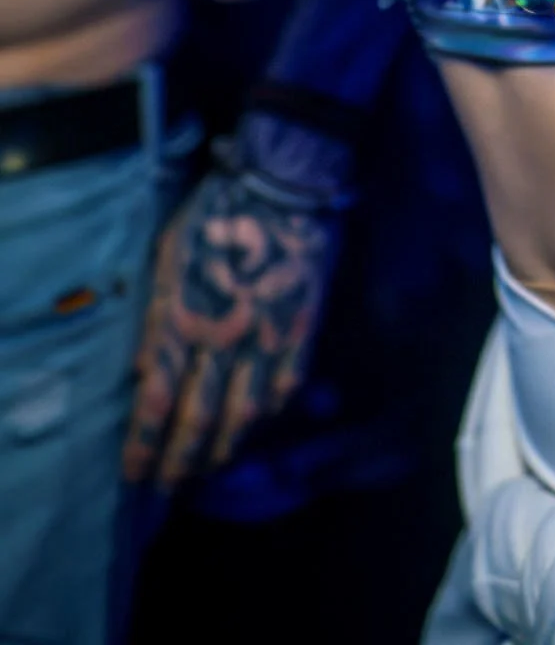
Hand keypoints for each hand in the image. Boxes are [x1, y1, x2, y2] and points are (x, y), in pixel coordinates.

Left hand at [122, 166, 337, 487]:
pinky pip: (284, 387)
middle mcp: (222, 340)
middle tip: (166, 488)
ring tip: (206, 469)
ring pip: (242, 415)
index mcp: (182, 319)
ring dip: (220, 450)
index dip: (143, 444)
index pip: (155, 401)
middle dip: (178, 461)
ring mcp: (266, 339)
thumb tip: (143, 368)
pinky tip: (254, 425)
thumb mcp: (168, 256)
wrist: (284, 185)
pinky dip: (266, 415)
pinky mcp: (301, 331)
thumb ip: (157, 315)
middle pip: (197, 419)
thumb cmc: (217, 214)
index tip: (134, 473)